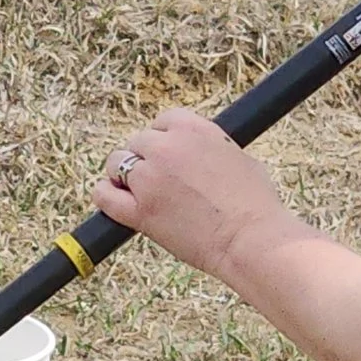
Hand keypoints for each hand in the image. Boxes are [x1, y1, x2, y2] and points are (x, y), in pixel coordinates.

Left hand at [96, 110, 293, 281]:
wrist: (250, 239)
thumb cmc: (255, 205)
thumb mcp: (239, 159)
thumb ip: (210, 149)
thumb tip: (201, 155)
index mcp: (194, 130)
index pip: (164, 121)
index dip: (163, 138)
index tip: (167, 153)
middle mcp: (167, 147)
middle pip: (139, 142)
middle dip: (146, 159)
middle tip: (158, 179)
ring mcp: (149, 178)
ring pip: (117, 163)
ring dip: (125, 175)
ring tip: (137, 190)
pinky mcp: (139, 210)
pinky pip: (104, 196)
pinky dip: (105, 194)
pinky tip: (112, 198)